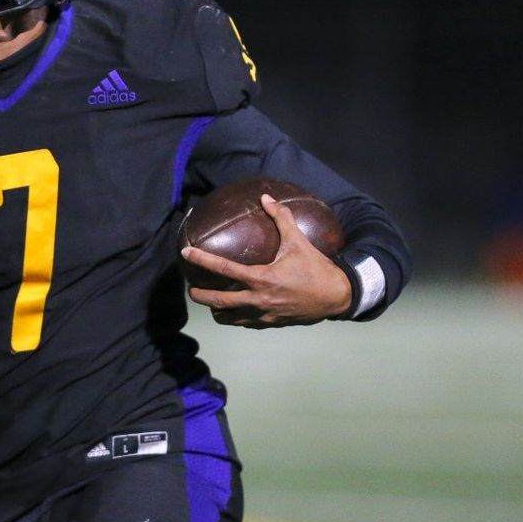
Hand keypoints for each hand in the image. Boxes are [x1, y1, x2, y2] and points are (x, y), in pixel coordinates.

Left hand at [182, 194, 351, 328]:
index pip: (224, 269)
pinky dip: (234, 317)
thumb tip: (266, 198)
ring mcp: (263, 314)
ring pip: (227, 317)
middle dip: (199, 296)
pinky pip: (243, 323)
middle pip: (217, 301)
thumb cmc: (316, 268)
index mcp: (262, 278)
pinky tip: (233, 308)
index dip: (202, 260)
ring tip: (210, 299)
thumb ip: (281, 218)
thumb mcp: (298, 241)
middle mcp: (258, 299)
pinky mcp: (269, 323)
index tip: (186, 253)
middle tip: (190, 288)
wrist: (336, 297)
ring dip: (216, 309)